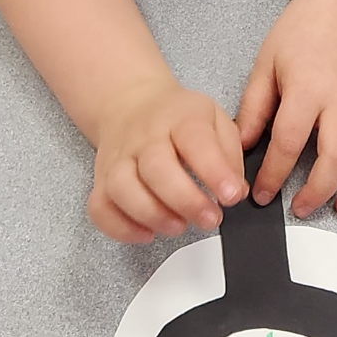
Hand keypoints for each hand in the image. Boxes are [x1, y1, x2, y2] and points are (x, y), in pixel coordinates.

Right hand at [88, 78, 247, 243]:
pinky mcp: (101, 181)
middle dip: (186, 200)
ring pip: (123, 188)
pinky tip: (147, 233)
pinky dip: (121, 228)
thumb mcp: (214, 118)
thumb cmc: (177, 118)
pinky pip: (100, 208)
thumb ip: (229, 153)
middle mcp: (144, 137)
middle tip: (210, 219)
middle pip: (156, 167)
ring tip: (179, 225)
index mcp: (179, 118)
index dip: (215, 170)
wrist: (130, 103)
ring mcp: (118, 159)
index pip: (195, 139)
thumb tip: (236, 190)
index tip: (231, 195)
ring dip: (153, 215)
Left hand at [237, 0, 336, 218]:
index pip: (289, 143)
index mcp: (307, 89)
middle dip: (319, 191)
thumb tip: (243, 147)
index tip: (262, 193)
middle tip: (303, 208)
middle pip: (336, 157)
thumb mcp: (265, 65)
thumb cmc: (299, 31)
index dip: (274, 175)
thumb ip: (254, 108)